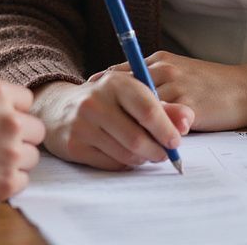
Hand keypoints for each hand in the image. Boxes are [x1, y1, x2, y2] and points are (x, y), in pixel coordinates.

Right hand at [0, 75, 44, 210]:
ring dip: (17, 158)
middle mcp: (11, 121)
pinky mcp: (8, 182)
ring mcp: (11, 153)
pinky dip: (9, 179)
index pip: (27, 99)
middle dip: (21, 134)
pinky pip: (23, 179)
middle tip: (0, 141)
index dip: (13, 109)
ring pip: (32, 155)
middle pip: (36, 129)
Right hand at [32, 75, 192, 170]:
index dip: (166, 128)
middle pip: (137, 137)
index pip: (146, 109)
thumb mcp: (131, 93)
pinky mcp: (74, 145)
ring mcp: (82, 124)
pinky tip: (124, 153)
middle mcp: (95, 101)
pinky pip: (111, 164)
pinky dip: (125, 163)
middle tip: (164, 153)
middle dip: (157, 150)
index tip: (176, 140)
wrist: (58, 107)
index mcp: (115, 82)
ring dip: (142, 158)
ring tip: (145, 151)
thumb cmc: (106, 100)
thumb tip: (187, 119)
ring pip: (126, 154)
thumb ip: (163, 106)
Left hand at [93, 53, 246, 130]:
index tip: (88, 95)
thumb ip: (159, 81)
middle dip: (106, 102)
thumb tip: (133, 95)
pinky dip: (149, 134)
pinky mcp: (187, 106)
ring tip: (109, 135)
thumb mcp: (182, 72)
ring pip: (139, 106)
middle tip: (90, 116)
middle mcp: (163, 69)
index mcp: (160, 60)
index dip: (103, 85)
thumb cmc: (214, 83)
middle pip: (124, 86)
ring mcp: (174, 87)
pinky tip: (140, 145)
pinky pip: (160, 123)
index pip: (122, 70)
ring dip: (126, 122)